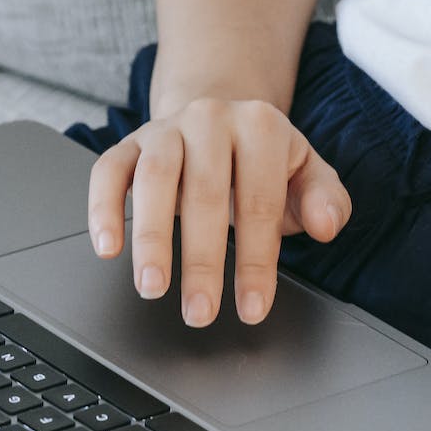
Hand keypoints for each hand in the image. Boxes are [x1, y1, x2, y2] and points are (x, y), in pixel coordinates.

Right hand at [86, 98, 351, 325]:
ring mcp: (165, 129)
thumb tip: (326, 225)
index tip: (251, 309)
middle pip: (204, 194)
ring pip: (153, 179)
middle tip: (199, 312)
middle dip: (202, 261)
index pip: (260, 202)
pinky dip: (103, 209)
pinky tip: (108, 248)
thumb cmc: (263, 162)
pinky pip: (108, 171)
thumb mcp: (306, 174)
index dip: (256, 261)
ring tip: (152, 287)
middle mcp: (210, 119)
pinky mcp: (129, 144)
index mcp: (260, 126)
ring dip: (151, 238)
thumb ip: (326, 199)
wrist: (219, 118)